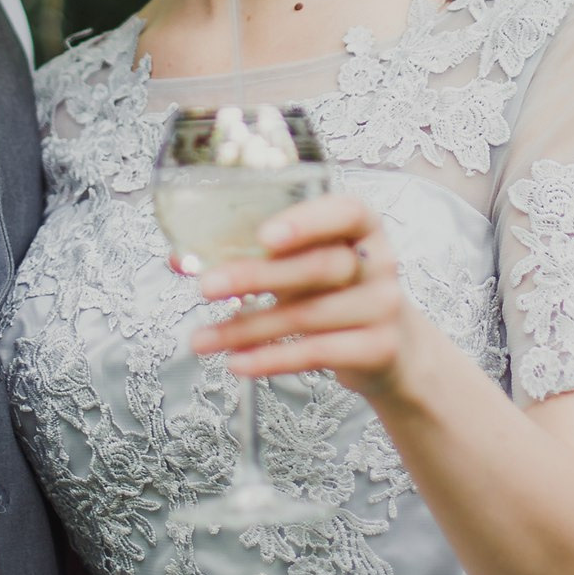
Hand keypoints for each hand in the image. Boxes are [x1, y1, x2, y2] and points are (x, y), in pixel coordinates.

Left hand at [187, 193, 419, 401]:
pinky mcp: (377, 348)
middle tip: (206, 287)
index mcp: (362, 227)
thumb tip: (181, 259)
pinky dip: (271, 359)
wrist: (392, 349)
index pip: (346, 211)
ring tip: (203, 339)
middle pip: (319, 266)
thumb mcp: (304, 266)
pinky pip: (317, 353)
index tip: (264, 236)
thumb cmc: (334, 294)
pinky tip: (238, 362)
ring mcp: (383, 306)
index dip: (306, 221)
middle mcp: (379, 262)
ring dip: (247, 328)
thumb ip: (254, 257)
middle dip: (257, 277)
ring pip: (308, 315)